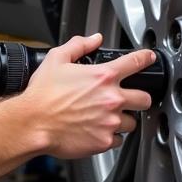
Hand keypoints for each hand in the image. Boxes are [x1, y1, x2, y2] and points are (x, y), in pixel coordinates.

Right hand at [23, 33, 155, 159]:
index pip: (135, 63)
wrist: (32, 123)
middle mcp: (111, 99)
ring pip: (132, 122)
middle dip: (139, 98)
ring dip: (123, 120)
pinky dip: (111, 137)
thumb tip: (94, 40)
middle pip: (145, 98)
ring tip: (107, 118)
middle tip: (129, 99)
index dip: (146, 58)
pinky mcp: (104, 141)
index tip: (149, 58)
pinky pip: (118, 140)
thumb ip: (79, 45)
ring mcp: (110, 122)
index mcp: (103, 77)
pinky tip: (98, 131)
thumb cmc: (42, 95)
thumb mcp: (57, 59)